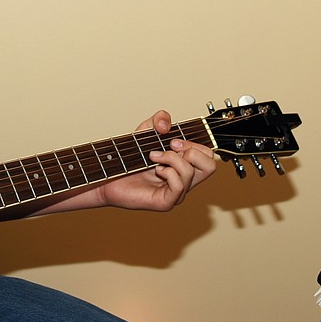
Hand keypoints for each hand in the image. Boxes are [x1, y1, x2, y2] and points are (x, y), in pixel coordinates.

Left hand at [98, 109, 217, 211]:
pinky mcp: (166, 202)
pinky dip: (167, 172)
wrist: (109, 174)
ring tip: (153, 157)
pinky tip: (155, 170)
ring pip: (191, 172)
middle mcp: (184, 180)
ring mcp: (177, 192)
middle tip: (169, 146)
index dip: (195, 143)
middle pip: (211, 165)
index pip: (209, 155)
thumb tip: (166, 123)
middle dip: (191, 149)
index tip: (173, 140)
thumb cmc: (129, 158)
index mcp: (185, 165)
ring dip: (170, 158)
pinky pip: (178, 185)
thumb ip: (158, 119)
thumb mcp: (145, 131)